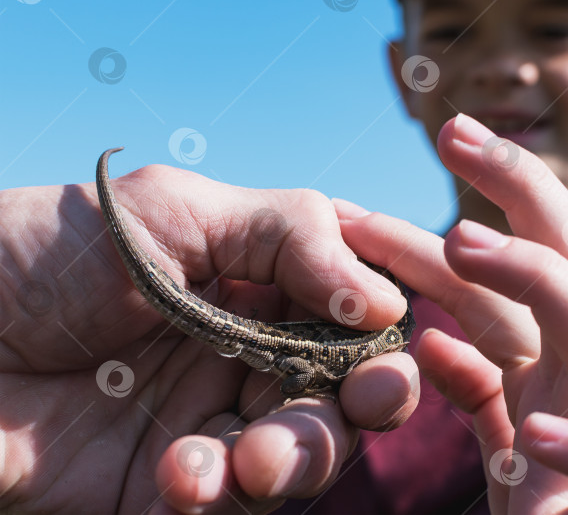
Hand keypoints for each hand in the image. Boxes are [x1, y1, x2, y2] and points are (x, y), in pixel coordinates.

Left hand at [0, 162, 417, 513]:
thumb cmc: (46, 251)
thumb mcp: (176, 207)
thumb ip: (291, 235)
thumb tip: (388, 301)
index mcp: (256, 288)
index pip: (350, 316)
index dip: (384, 334)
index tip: (395, 344)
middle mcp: (243, 356)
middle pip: (342, 395)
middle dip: (362, 406)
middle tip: (363, 403)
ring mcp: (207, 422)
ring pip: (300, 456)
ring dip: (295, 459)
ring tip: (248, 460)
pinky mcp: (166, 487)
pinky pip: (230, 505)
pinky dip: (222, 495)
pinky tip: (182, 476)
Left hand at [334, 114, 567, 513]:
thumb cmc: (537, 510)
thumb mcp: (498, 436)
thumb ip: (476, 387)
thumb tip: (432, 339)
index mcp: (554, 364)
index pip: (513, 270)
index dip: (474, 207)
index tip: (430, 146)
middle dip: (521, 190)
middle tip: (454, 131)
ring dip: (537, 282)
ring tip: (459, 241)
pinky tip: (536, 429)